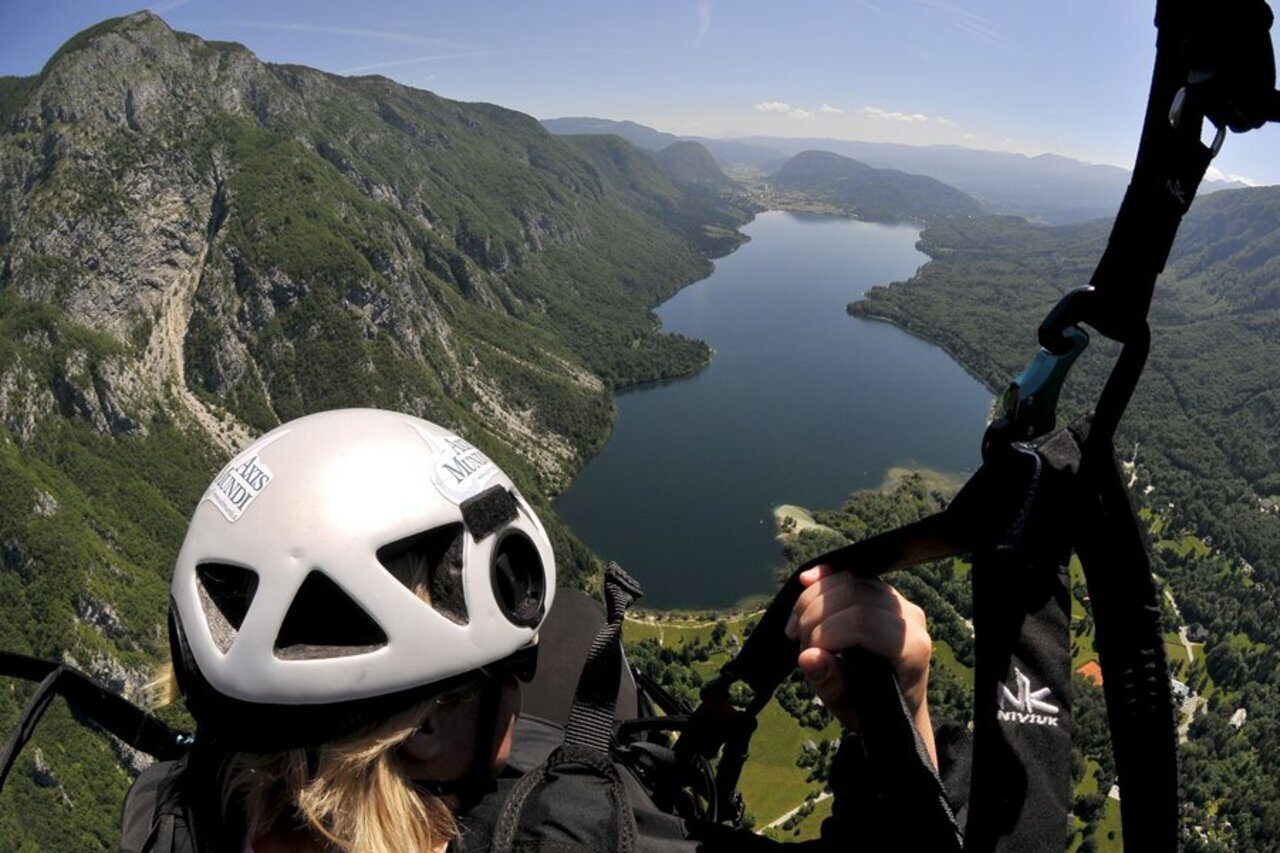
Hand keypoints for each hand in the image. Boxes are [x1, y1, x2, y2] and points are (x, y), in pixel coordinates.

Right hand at [784, 565, 935, 766]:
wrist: (895, 704)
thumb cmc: (873, 709)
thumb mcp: (850, 709)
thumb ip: (831, 685)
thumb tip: (807, 657)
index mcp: (911, 648)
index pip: (864, 622)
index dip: (827, 632)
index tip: (805, 653)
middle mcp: (910, 618)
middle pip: (853, 595)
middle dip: (814, 616)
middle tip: (797, 642)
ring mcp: (899, 602)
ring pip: (848, 580)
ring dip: (812, 599)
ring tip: (796, 628)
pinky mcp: (882, 593)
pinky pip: (850, 575)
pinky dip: (823, 580)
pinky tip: (805, 582)